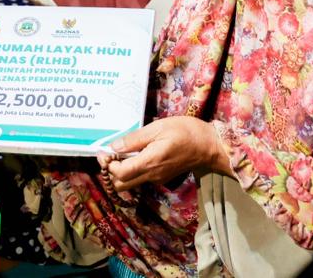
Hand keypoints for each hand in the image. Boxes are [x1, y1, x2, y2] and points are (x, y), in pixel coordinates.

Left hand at [98, 117, 229, 191]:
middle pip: (121, 185)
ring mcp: (156, 178)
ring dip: (120, 172)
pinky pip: (140, 179)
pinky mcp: (161, 177)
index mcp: (149, 162)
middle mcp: (151, 175)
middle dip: (110, 172)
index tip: (104, 151)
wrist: (208, 146)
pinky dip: (131, 170)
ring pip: (130, 183)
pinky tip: (134, 155)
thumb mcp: (158, 128)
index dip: (107, 164)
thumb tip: (114, 147)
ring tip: (120, 153)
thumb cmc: (184, 132)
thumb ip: (134, 139)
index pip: (119, 174)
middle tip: (110, 154)